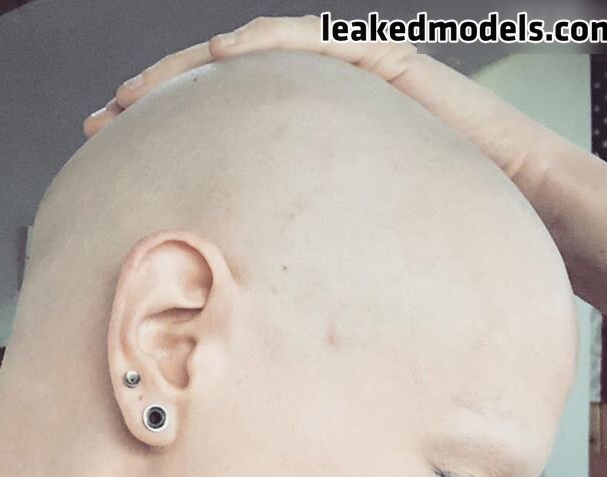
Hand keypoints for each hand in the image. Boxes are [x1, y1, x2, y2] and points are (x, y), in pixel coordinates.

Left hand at [84, 15, 558, 214]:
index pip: (213, 132)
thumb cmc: (414, 237)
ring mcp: (338, 78)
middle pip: (214, 92)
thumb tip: (215, 303)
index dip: (160, 139)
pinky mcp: (376, 58)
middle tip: (102, 123)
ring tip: (140, 92)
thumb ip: (275, 253)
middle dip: (153, 102)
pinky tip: (223, 56)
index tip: (109, 157)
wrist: (504, 203)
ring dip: (187, 70)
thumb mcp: (323, 249)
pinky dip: (264, 44)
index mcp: (289, 149)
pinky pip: (310, 42)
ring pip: (247, 58)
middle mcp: (306, 108)